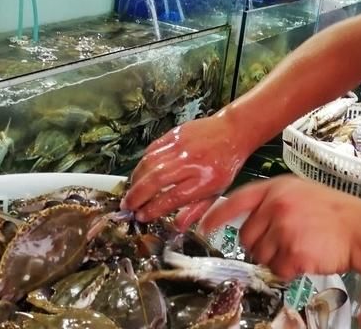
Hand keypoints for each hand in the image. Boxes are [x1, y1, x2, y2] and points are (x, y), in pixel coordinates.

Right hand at [123, 113, 251, 226]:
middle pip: (156, 180)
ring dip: (136, 180)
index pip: (172, 198)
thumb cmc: (225, 163)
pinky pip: (152, 149)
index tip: (142, 216)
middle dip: (137, 196)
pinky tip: (139, 173)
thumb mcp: (217, 192)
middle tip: (127, 207)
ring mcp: (181, 146)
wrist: (232, 132)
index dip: (153, 209)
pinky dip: (142, 163)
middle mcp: (191, 162)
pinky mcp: (174, 134)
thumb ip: (196, 210)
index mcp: (204, 180)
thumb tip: (178, 227)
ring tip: (130, 193)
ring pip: (150, 164)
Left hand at [200, 176, 360, 279]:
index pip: (237, 200)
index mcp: (277, 188)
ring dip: (275, 257)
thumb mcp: (300, 192)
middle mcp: (276, 206)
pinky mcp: (292, 252)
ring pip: (259, 255)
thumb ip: (272, 200)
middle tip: (280, 243)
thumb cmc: (333, 212)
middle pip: (245, 235)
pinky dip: (288, 269)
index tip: (205, 226)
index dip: (217, 215)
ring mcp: (284, 229)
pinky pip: (276, 269)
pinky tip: (305, 256)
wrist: (359, 229)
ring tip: (298, 246)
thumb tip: (247, 217)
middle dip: (257, 244)